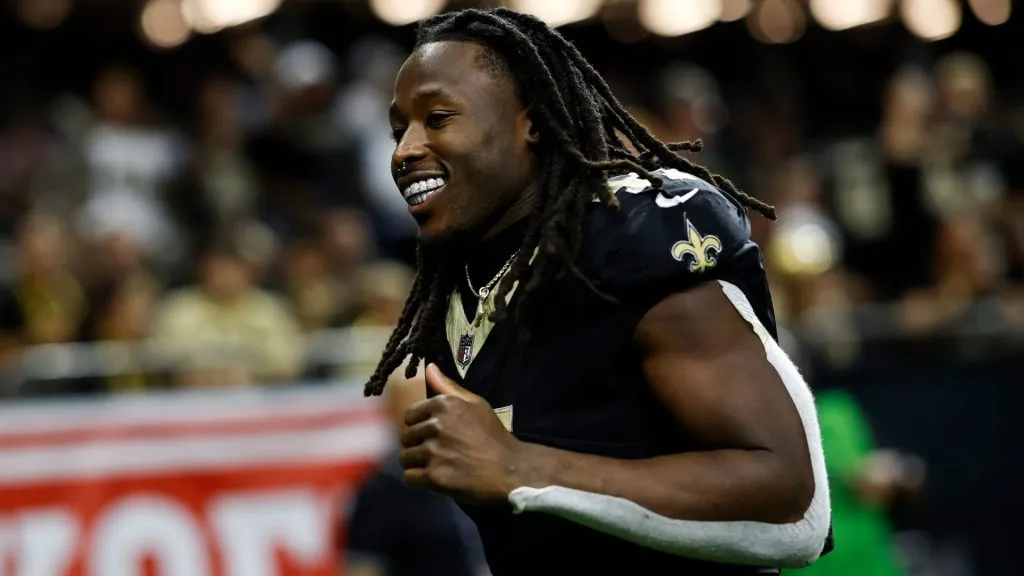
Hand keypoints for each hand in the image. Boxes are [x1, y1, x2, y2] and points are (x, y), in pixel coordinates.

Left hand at [399, 363, 525, 502]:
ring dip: (417, 463)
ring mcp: (433, 452)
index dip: (419, 426)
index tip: (433, 434)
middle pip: (406, 437)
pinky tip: (434, 478)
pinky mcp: (433, 477)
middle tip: (437, 452)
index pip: (409, 416)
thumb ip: (448, 386)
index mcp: (443, 405)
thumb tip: (428, 367)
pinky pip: (409, 478)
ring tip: (435, 466)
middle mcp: (435, 426)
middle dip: (418, 445)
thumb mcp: (475, 403)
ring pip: (405, 458)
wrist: (509, 469)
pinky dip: (418, 480)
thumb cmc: (493, 435)